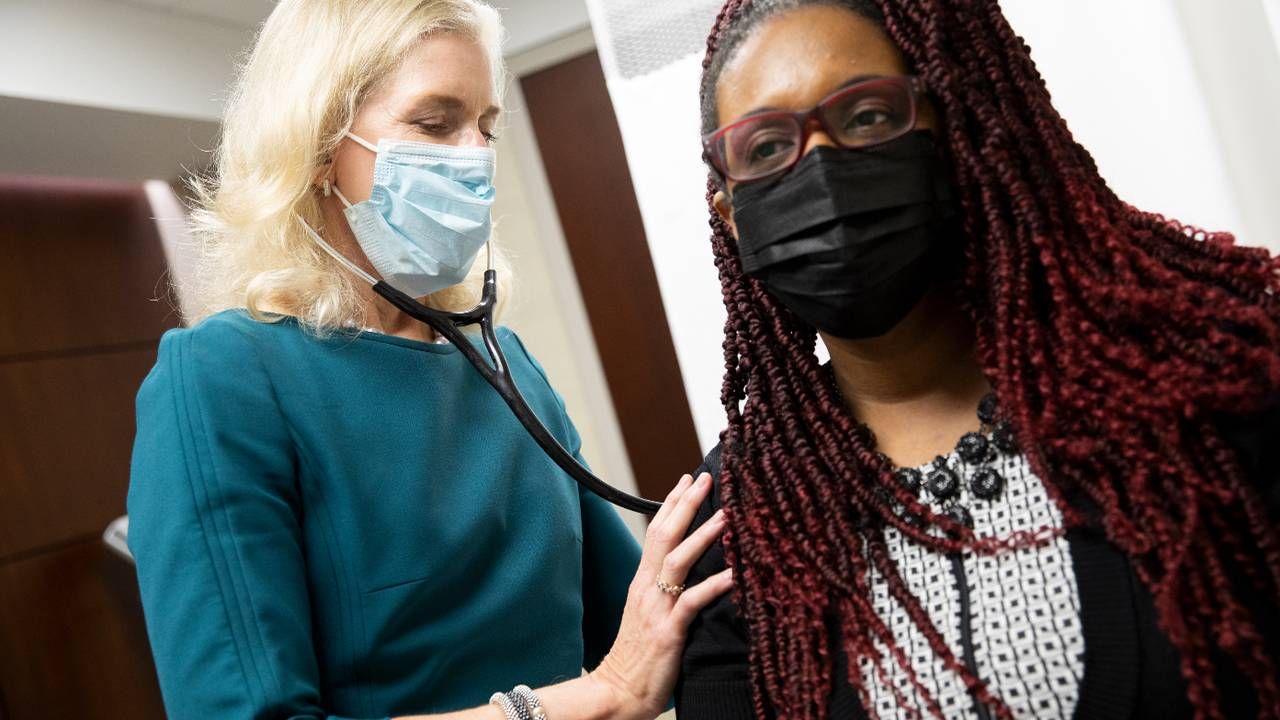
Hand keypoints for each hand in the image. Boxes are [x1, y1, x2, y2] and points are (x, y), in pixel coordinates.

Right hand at [588, 472, 731, 719]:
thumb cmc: (636, 660)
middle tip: (706, 477)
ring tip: (727, 515)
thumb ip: (664, 594)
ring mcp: (656, 609)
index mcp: (641, 584)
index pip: (655, 533)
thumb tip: (686, 577)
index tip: (687, 479)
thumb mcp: (648, 617)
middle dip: (686, 504)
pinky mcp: (669, 631)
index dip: (671, 503)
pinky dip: (716, 584)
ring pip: (679, 560)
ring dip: (704, 535)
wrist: (616, 694)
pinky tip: (736, 573)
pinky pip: (694, 601)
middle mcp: (646, 589)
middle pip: (665, 535)